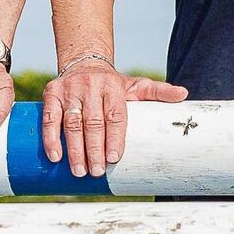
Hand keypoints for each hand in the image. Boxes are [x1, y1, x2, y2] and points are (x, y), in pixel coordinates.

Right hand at [39, 57, 186, 178]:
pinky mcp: (51, 93)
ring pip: (71, 123)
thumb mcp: (137, 85)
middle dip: (94, 149)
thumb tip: (183, 95)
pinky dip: (51, 138)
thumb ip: (159, 92)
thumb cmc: (113, 83)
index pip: (115, 115)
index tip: (114, 158)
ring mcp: (69, 90)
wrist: (84, 62)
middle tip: (97, 171)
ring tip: (79, 170)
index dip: (115, 137)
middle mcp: (91, 86)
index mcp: (113, 87)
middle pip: (93, 122)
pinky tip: (55, 156)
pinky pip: (50, 118)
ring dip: (74, 149)